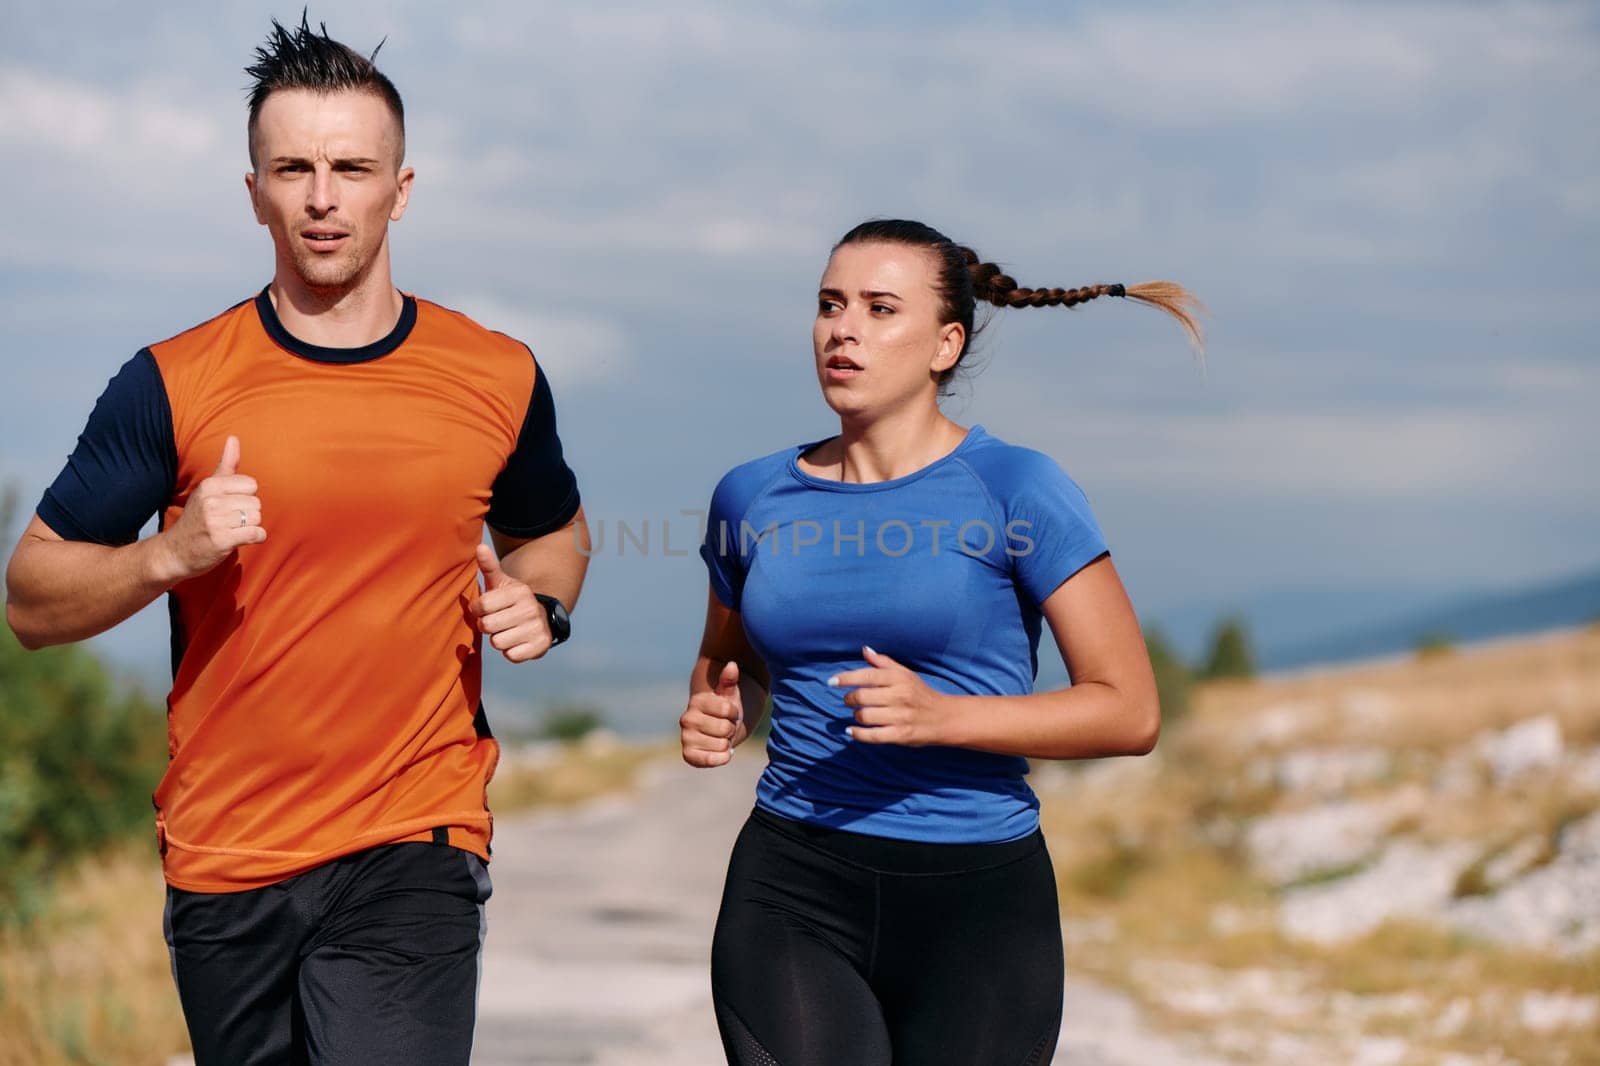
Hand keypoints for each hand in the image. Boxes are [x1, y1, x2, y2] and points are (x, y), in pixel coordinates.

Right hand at [154, 436, 265, 583]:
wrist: (174, 552)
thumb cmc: (197, 518)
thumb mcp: (207, 489)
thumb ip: (225, 465)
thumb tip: (234, 438)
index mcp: (209, 485)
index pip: (251, 484)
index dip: (245, 497)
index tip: (230, 506)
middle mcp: (211, 501)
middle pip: (256, 503)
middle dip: (248, 514)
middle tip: (230, 522)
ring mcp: (215, 521)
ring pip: (257, 518)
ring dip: (250, 527)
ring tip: (233, 530)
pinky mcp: (222, 541)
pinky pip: (257, 534)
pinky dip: (256, 538)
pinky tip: (240, 539)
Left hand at [471, 543, 551, 662]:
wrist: (541, 618)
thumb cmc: (511, 601)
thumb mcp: (501, 583)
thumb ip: (489, 566)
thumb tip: (479, 546)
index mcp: (519, 592)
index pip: (482, 606)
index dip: (478, 610)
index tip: (485, 609)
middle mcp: (530, 608)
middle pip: (488, 625)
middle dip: (487, 626)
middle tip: (496, 621)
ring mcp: (537, 628)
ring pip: (498, 642)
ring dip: (498, 640)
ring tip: (507, 631)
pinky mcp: (541, 646)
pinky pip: (512, 656)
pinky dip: (511, 652)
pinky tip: (517, 642)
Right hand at [681, 661, 741, 767]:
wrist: (718, 730)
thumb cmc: (725, 711)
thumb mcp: (729, 694)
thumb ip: (729, 680)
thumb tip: (732, 665)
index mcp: (697, 701)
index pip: (728, 709)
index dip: (734, 713)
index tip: (729, 713)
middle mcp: (686, 719)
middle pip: (725, 728)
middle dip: (731, 728)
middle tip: (725, 727)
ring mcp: (686, 737)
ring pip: (721, 744)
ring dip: (727, 743)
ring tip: (720, 737)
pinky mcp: (688, 755)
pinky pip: (711, 760)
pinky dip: (721, 757)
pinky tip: (720, 751)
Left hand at [831, 646, 953, 745]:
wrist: (944, 718)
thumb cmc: (920, 693)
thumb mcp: (905, 674)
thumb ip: (883, 662)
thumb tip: (864, 650)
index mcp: (899, 679)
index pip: (867, 676)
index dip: (846, 678)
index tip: (831, 682)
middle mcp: (900, 696)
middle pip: (862, 697)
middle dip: (849, 699)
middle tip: (849, 700)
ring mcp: (900, 717)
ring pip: (865, 716)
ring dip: (856, 716)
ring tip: (858, 714)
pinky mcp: (901, 735)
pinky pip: (872, 735)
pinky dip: (858, 734)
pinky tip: (851, 731)